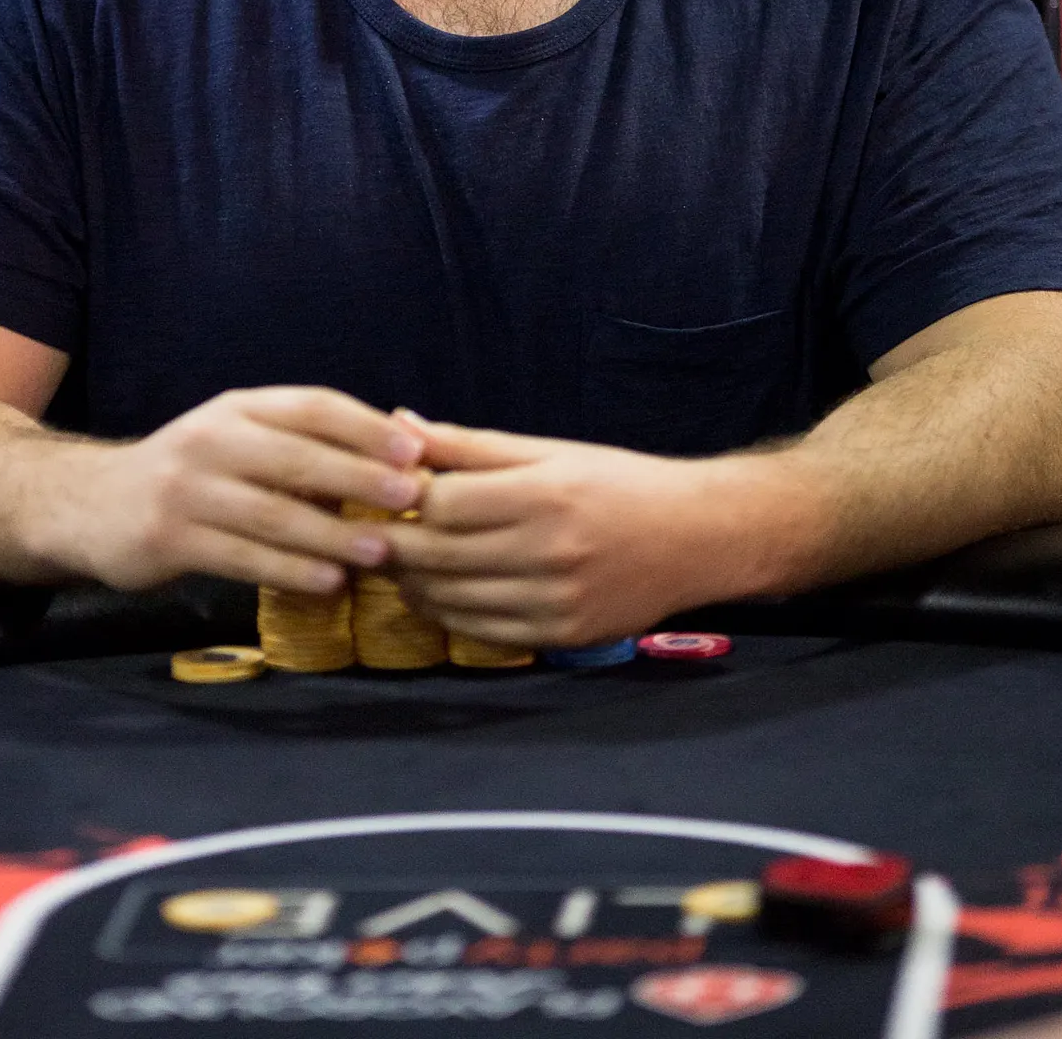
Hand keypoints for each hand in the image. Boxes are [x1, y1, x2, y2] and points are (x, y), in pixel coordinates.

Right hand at [51, 387, 426, 592]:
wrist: (91, 504)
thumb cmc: (190, 474)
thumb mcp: (236, 442)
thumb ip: (298, 446)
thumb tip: (392, 459)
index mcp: (239, 408)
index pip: (311, 406)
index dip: (364, 427)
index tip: (414, 450)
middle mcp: (212, 439)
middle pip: (297, 457)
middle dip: (360, 478)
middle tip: (411, 499)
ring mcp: (187, 489)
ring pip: (273, 513)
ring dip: (332, 535)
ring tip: (380, 552)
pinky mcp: (168, 538)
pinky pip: (241, 557)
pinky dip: (289, 571)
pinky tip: (327, 583)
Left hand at [383, 415, 790, 648]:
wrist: (695, 537)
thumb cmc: (618, 481)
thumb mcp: (549, 450)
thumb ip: (471, 445)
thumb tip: (402, 424)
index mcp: (544, 494)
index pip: (442, 505)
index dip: (401, 501)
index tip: (381, 493)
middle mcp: (549, 551)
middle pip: (439, 556)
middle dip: (393, 546)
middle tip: (366, 535)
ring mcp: (556, 601)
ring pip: (453, 601)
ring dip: (413, 584)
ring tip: (395, 564)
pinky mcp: (563, 636)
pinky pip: (483, 633)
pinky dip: (447, 616)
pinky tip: (433, 595)